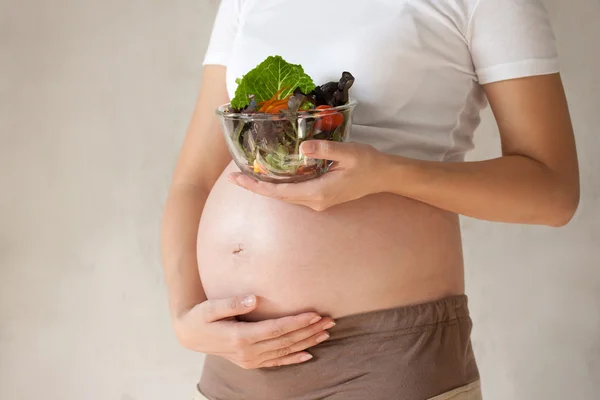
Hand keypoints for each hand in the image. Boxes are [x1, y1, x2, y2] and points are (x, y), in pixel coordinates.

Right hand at [173, 295, 334, 368]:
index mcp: (240, 337)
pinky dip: (293, 359)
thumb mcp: (211, 307)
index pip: (276, 329)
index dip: (296, 322)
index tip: (314, 314)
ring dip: (307, 342)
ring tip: (326, 333)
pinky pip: (276, 362)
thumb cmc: (201, 316)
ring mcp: (250, 360)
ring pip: (285, 351)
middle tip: (330, 320)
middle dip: (309, 331)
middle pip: (285, 341)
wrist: (189, 334)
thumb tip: (253, 298)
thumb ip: (232, 303)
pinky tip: (309, 355)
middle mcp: (248, 352)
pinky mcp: (251, 362)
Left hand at [229, 141, 384, 210]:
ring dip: (267, 187)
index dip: (257, 187)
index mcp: (318, 192)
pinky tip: (272, 176)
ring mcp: (318, 202)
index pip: (280, 192)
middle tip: (235, 176)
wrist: (384, 177)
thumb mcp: (348, 152)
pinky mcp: (321, 197)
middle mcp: (315, 201)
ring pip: (286, 196)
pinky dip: (280, 186)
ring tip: (248, 176)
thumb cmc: (368, 163)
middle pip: (279, 197)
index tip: (238, 180)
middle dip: (256, 187)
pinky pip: (295, 194)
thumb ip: (325, 150)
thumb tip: (302, 147)